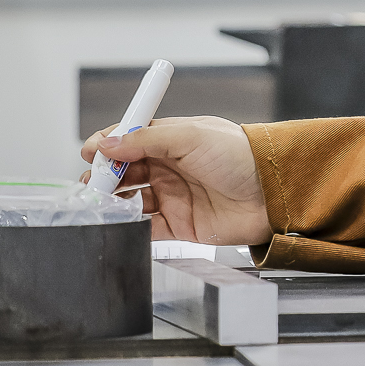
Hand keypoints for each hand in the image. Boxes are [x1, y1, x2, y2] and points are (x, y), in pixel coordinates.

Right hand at [80, 116, 274, 246]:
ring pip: (131, 201)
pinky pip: (146, 228)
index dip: (108, 146)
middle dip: (105, 178)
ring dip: (112, 203)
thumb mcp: (191, 137)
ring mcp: (174, 198)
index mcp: (172, 140)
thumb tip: (108, 143)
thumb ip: (147, 139)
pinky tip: (119, 224)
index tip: (90, 153)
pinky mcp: (180, 226)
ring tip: (100, 205)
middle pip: (125, 173)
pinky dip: (129, 228)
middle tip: (92, 185)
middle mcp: (170, 168)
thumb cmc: (241, 156)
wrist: (273, 193)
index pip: (130, 140)